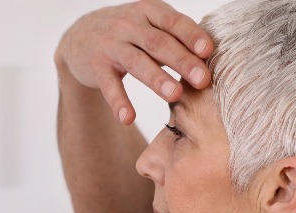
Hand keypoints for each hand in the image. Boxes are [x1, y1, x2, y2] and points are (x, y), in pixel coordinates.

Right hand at [54, 0, 213, 123]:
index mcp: (150, 12)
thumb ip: (179, 40)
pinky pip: (108, 85)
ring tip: (175, 95)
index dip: (191, 35)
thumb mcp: (152, 27)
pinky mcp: (95, 65)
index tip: (209, 51)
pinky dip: (118, 101)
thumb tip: (215, 60)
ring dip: (156, 78)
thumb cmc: (131, 34)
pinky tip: (128, 118)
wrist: (80, 37)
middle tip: (203, 79)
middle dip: (182, 60)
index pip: (173, 21)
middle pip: (158, 43)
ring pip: (136, 62)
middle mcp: (129, 24)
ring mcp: (111, 44)